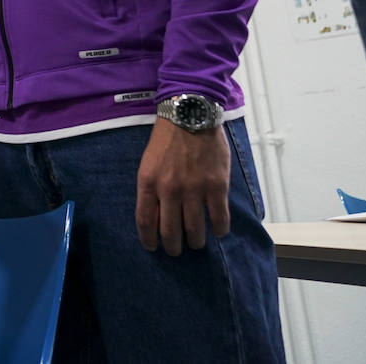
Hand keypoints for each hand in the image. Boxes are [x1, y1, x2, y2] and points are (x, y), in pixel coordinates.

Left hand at [136, 118, 230, 255]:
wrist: (190, 116)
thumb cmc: (167, 140)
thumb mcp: (148, 163)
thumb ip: (151, 188)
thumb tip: (155, 215)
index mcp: (148, 182)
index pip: (145, 222)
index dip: (149, 240)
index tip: (153, 247)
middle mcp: (170, 190)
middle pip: (170, 232)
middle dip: (173, 247)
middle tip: (176, 250)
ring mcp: (194, 189)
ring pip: (196, 230)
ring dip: (196, 241)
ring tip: (197, 243)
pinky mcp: (217, 186)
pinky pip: (219, 218)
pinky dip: (219, 229)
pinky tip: (218, 231)